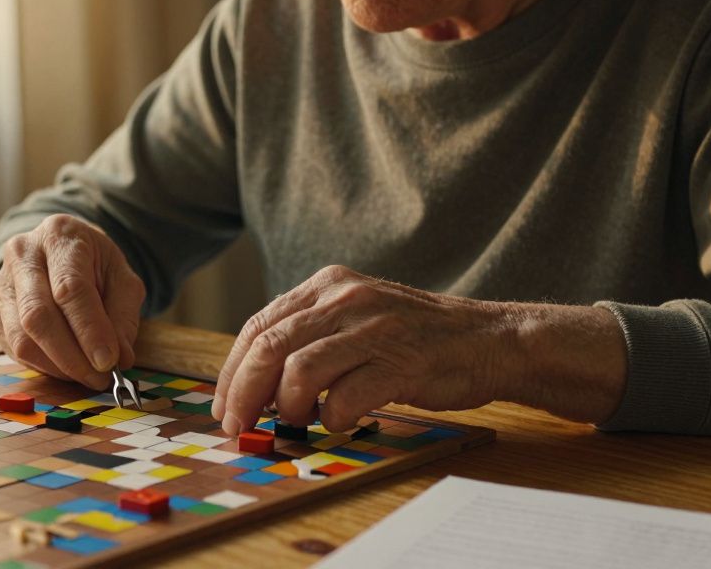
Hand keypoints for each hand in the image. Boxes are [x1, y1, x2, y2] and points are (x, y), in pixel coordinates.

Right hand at [0, 214, 144, 389]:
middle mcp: (22, 255)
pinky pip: (13, 348)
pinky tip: (67, 367)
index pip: (70, 288)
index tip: (109, 361)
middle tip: (100, 377)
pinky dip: (44, 366)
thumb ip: (123, 315)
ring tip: (87, 375)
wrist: (59, 250)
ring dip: (58, 366)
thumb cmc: (93, 264)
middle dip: (72, 356)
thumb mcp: (121, 277)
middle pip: (38, 316)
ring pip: (22, 337)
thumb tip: (121, 358)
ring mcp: (1, 283)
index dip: (89, 329)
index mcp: (59, 236)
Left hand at [210, 265, 626, 433]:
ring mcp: (373, 328)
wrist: (486, 339)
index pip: (259, 326)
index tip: (223, 405)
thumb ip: (308, 334)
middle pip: (269, 348)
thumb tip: (253, 382)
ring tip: (296, 422)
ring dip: (287, 408)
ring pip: (299, 372)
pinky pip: (345, 397)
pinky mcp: (400, 361)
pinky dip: (332, 418)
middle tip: (238, 426)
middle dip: (243, 393)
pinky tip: (340, 421)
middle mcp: (345, 298)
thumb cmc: (412, 337)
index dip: (232, 370)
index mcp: (326, 284)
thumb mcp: (354, 315)